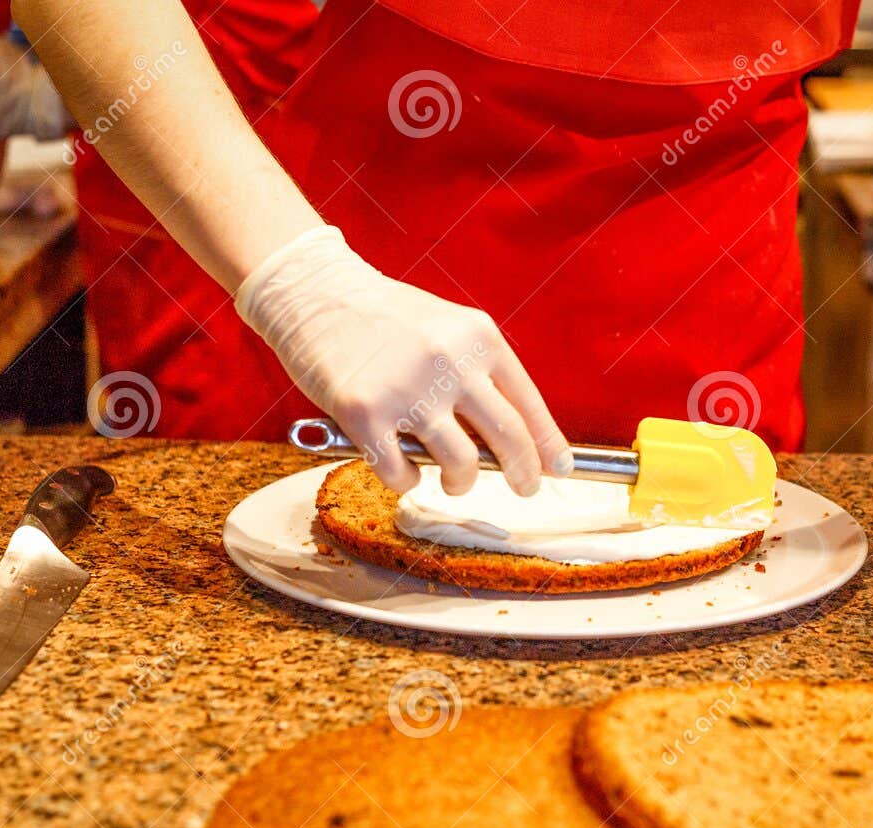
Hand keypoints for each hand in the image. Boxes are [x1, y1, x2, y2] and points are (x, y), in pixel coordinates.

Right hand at [237, 226, 571, 495]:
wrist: (314, 293)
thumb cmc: (384, 317)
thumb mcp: (447, 328)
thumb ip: (479, 371)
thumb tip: (514, 437)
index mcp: (479, 339)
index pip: (528, 403)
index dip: (548, 443)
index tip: (558, 469)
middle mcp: (451, 364)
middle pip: (509, 438)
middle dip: (523, 474)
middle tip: (524, 489)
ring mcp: (408, 391)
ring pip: (462, 465)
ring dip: (461, 482)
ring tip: (452, 480)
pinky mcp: (364, 414)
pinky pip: (402, 474)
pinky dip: (407, 481)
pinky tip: (402, 469)